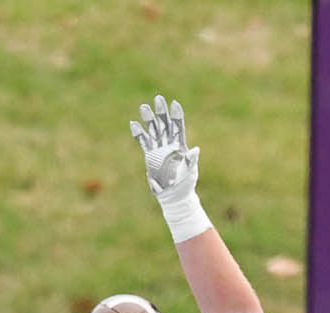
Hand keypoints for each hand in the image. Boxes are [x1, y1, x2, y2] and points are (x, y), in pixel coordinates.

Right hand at [129, 95, 210, 242]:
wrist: (173, 196)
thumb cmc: (185, 185)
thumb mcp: (190, 173)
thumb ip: (191, 160)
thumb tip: (195, 149)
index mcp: (180, 147)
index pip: (178, 128)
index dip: (176, 116)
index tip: (174, 104)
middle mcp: (169, 145)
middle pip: (165, 125)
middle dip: (161, 112)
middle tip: (158, 98)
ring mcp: (159, 150)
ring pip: (153, 131)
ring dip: (149, 119)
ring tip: (143, 107)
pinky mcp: (150, 156)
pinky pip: (144, 142)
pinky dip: (139, 134)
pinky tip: (134, 124)